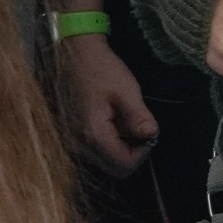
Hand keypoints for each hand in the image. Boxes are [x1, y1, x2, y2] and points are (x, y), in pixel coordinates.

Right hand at [58, 33, 158, 175]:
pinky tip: (111, 119)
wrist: (74, 54)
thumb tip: (152, 136)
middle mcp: (78, 144)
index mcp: (93, 134)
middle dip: (132, 152)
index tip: (148, 132)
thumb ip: (138, 117)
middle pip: (113, 168)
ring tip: (123, 119)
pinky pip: (94, 150)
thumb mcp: (126, 91)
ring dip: (119, 146)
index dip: (142, 153)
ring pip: (103, 160)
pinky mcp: (70, 134)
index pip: (124, 165)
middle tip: (138, 126)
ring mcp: (71, 141)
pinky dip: (107, 140)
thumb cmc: (101, 69)